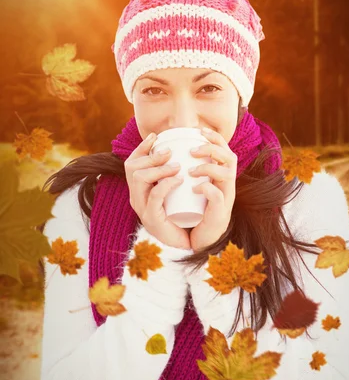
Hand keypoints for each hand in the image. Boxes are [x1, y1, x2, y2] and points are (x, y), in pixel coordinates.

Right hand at [124, 134, 191, 249]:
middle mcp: (136, 198)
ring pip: (140, 178)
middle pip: (132, 168)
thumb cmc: (182, 214)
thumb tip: (180, 150)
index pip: (132, 163)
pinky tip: (178, 180)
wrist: (185, 243)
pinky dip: (166, 184)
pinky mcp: (152, 219)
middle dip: (151, 156)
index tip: (156, 137)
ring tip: (177, 166)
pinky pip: (154, 196)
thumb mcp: (174, 191)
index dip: (141, 148)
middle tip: (170, 153)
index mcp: (139, 190)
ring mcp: (142, 209)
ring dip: (159, 168)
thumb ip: (173, 175)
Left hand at [188, 128, 236, 251]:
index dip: (215, 137)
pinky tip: (195, 188)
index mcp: (221, 176)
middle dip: (211, 148)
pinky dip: (207, 189)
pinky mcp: (220, 214)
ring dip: (208, 167)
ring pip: (227, 173)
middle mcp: (227, 185)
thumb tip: (167, 153)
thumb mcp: (190, 188)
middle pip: (230, 157)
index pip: (225, 150)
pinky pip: (218, 196)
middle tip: (191, 151)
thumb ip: (184, 173)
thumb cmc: (193, 211)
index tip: (199, 130)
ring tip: (191, 171)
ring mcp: (226, 199)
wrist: (200, 240)